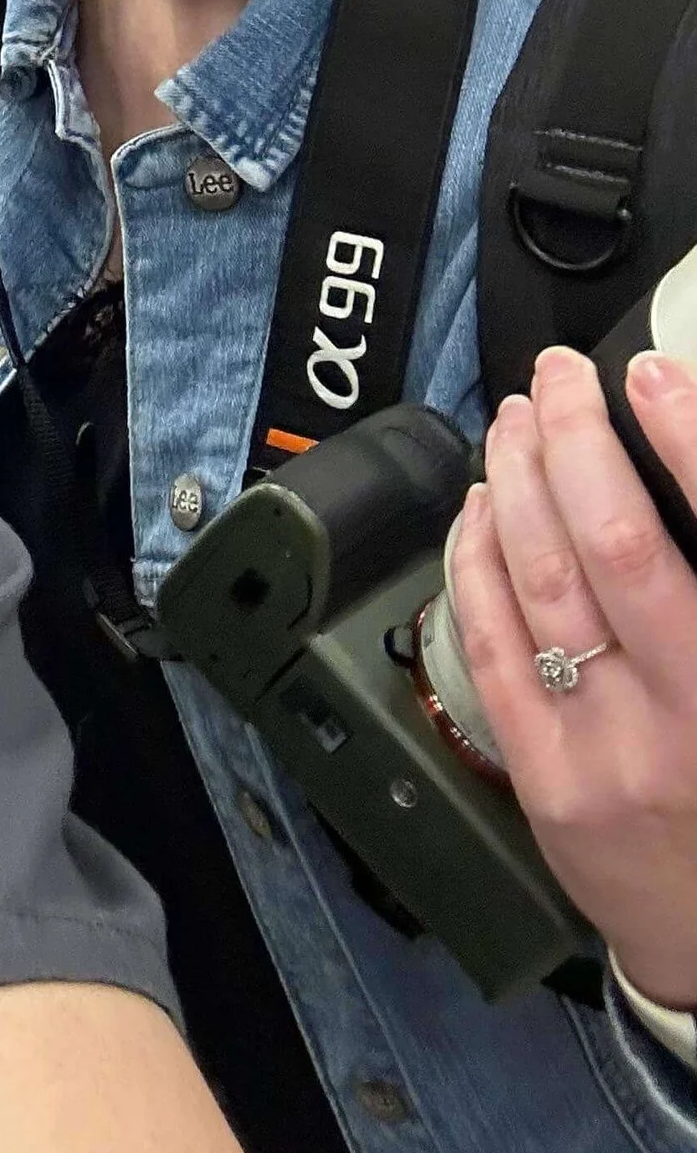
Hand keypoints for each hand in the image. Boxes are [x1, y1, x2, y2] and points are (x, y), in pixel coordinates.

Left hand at [449, 345, 696, 1007]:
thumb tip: (678, 479)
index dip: (687, 441)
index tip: (653, 374)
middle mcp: (692, 716)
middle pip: (616, 543)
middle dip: (577, 438)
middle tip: (560, 376)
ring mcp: (612, 751)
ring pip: (542, 580)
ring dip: (519, 479)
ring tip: (516, 421)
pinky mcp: (545, 779)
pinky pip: (489, 642)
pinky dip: (476, 558)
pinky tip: (480, 507)